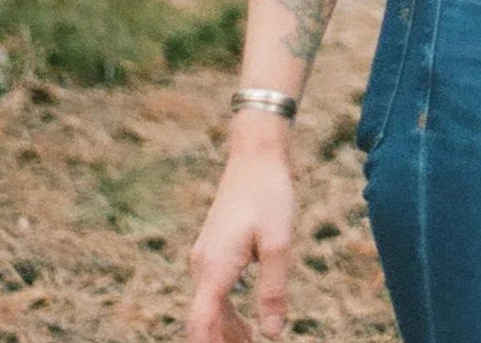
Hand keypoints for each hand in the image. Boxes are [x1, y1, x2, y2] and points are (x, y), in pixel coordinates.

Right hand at [186, 120, 298, 341]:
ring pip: (208, 307)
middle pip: (204, 320)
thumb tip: (271, 333)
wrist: (255, 156)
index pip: (201, 324)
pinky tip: (245, 322)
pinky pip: (213, 291)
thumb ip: (274, 291)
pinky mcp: (213, 249)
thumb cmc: (270, 195)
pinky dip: (226, 312)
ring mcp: (205, 256)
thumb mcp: (279, 244)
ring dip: (226, 330)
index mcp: (215, 268)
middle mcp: (203, 265)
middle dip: (223, 342)